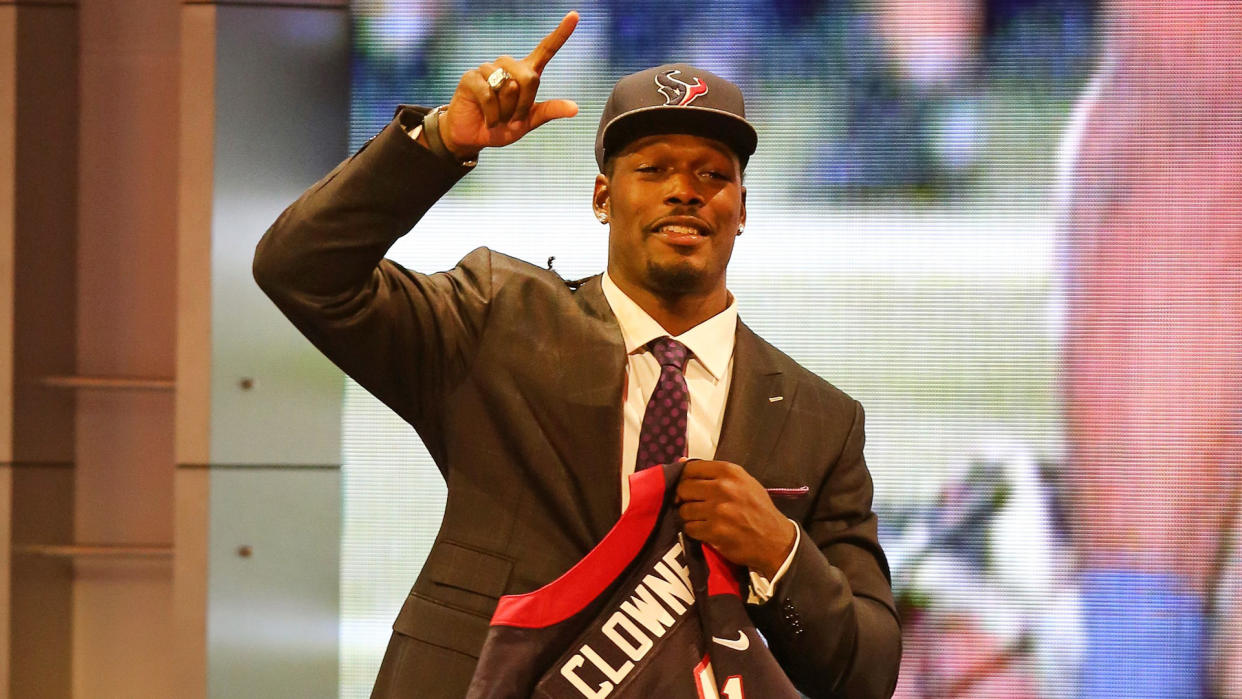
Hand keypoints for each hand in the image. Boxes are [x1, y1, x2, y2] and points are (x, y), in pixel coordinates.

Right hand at [439, 11, 579, 159]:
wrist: (473, 137)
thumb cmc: (501, 127)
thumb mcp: (528, 122)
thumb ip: (549, 111)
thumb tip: (575, 108)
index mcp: (526, 73)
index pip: (546, 49)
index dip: (560, 34)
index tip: (575, 15)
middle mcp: (507, 66)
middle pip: (529, 77)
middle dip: (524, 104)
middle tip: (512, 118)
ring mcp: (487, 69)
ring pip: (507, 87)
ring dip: (505, 112)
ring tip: (497, 118)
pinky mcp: (470, 77)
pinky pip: (488, 95)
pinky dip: (492, 115)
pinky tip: (488, 120)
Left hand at [676, 459, 796, 578]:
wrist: (775, 540)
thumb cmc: (758, 509)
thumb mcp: (743, 482)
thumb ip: (713, 473)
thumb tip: (680, 463)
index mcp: (730, 472)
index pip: (691, 468)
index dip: (684, 478)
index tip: (688, 487)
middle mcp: (724, 487)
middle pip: (684, 488)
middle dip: (685, 498)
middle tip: (694, 505)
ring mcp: (718, 510)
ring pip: (684, 510)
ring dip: (689, 517)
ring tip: (702, 519)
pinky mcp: (715, 531)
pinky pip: (689, 528)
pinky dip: (695, 531)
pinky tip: (706, 530)